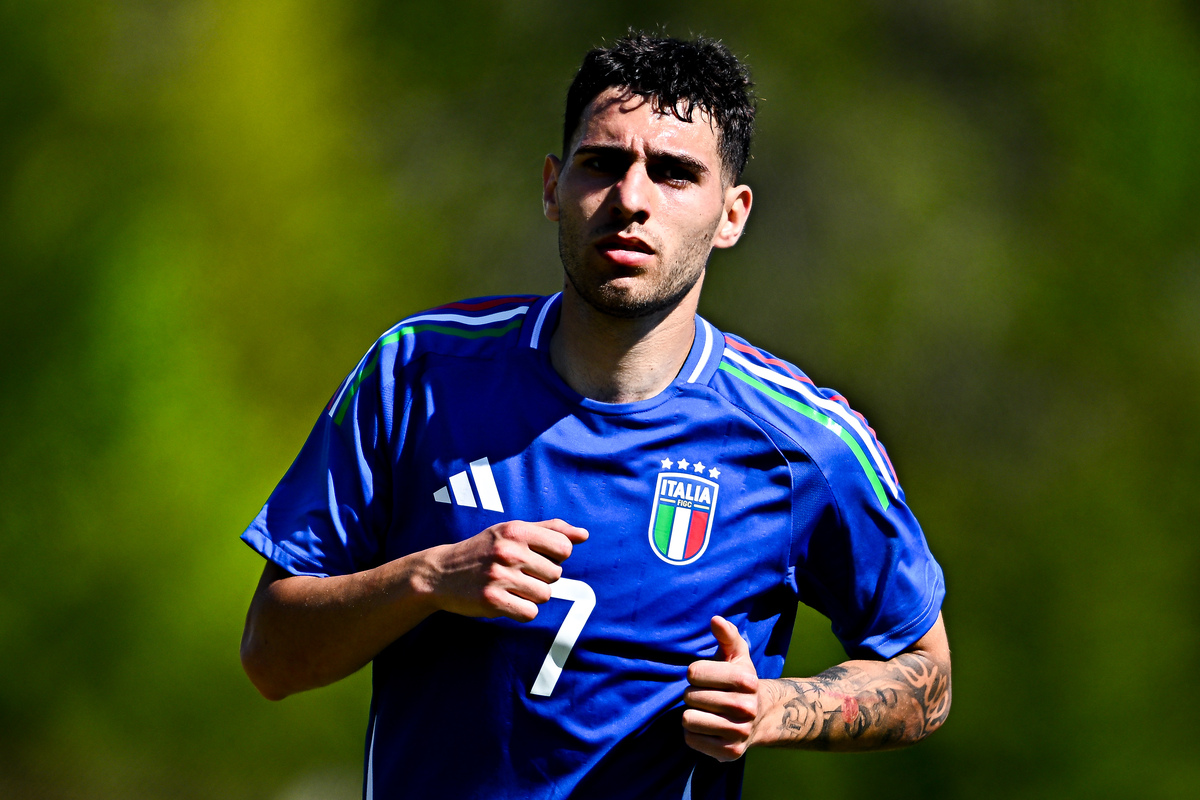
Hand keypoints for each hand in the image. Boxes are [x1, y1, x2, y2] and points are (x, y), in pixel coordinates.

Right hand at [422, 519, 587, 621]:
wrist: (440, 573)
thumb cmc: (483, 551)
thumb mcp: (512, 531)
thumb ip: (550, 530)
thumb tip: (584, 535)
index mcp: (516, 530)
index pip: (564, 547)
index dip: (556, 557)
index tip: (538, 558)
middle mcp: (508, 551)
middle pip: (556, 574)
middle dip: (541, 577)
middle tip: (517, 574)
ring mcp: (499, 576)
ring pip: (545, 595)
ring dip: (532, 595)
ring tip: (511, 587)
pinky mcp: (492, 601)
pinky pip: (530, 613)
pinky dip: (522, 611)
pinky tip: (507, 601)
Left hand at [682, 616, 761, 760]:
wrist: (761, 717)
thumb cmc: (739, 680)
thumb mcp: (736, 655)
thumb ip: (727, 635)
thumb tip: (715, 620)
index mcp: (746, 680)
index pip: (694, 672)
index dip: (695, 673)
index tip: (705, 676)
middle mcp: (746, 708)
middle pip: (690, 697)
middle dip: (693, 694)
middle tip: (706, 696)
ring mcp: (739, 732)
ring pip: (688, 719)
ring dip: (691, 713)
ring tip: (705, 711)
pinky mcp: (730, 752)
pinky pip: (691, 739)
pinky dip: (693, 732)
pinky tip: (707, 727)